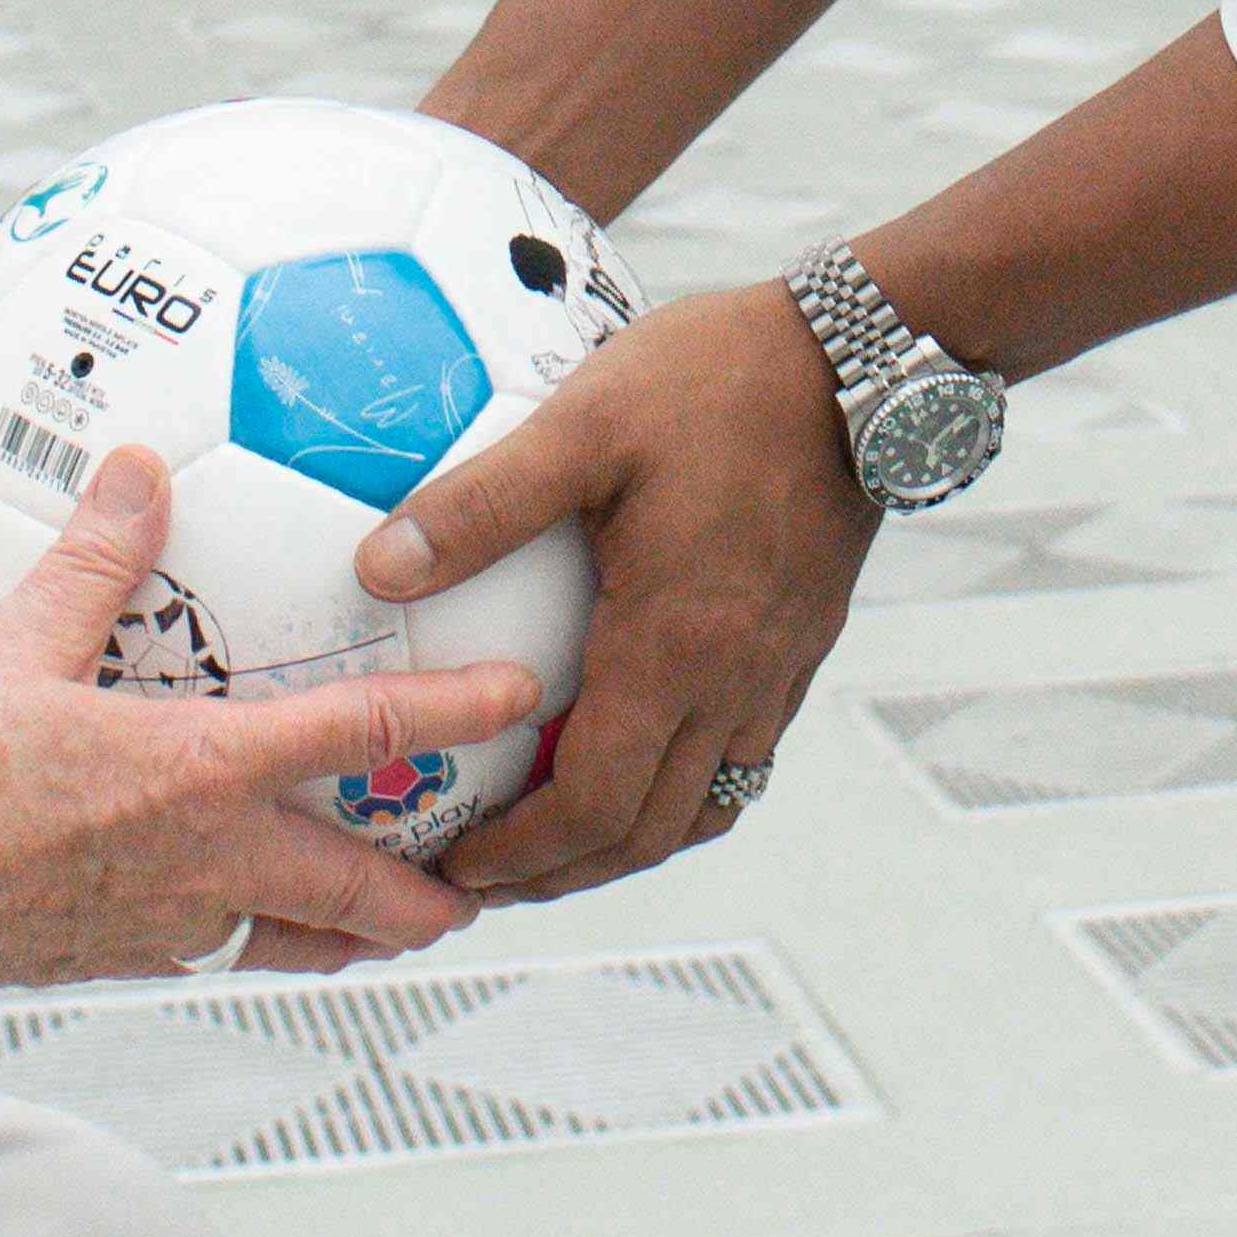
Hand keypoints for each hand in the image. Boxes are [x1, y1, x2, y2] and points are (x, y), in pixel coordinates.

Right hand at [0, 449, 519, 1011]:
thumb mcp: (10, 645)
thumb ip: (91, 559)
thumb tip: (139, 474)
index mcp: (195, 775)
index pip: (357, 733)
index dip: (450, 710)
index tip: (517, 702)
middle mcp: (197, 863)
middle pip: (354, 891)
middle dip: (426, 896)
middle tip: (476, 891)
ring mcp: (154, 925)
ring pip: (284, 941)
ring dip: (345, 935)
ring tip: (380, 930)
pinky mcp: (103, 960)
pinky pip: (201, 950)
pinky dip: (241, 935)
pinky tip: (221, 915)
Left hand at [352, 280, 874, 901]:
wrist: (856, 361)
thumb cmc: (719, 383)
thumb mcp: (583, 424)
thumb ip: (481, 503)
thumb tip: (379, 568)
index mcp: (673, 648)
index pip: (594, 805)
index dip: (522, 855)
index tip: (459, 865)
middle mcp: (733, 681)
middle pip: (646, 832)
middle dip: (560, 872)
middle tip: (485, 876)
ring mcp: (776, 670)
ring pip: (703, 807)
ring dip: (624, 839)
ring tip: (556, 837)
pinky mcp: (801, 646)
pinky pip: (741, 757)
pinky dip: (680, 789)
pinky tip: (637, 752)